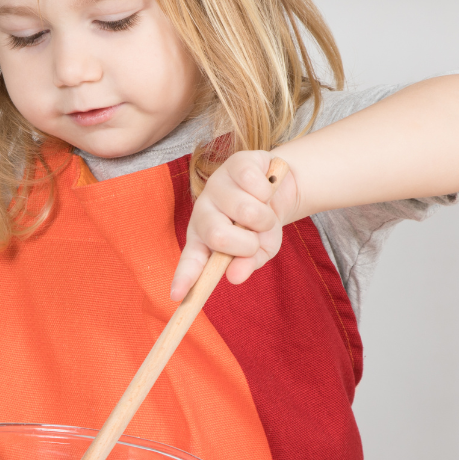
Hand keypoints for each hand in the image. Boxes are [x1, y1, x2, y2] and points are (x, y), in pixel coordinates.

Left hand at [170, 150, 299, 299]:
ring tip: (265, 213)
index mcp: (204, 238)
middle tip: (255, 238)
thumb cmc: (262, 224)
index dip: (184, 277)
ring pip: (246, 211)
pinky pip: (256, 186)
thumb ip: (246, 264)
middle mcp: (204, 211)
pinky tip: (265, 189)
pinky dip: (270, 193)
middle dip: (247, 243)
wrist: (282, 187)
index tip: (176, 296)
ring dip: (266, 219)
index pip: (190, 260)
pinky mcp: (235, 163)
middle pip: (218, 235)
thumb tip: (235, 277)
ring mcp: (217, 185)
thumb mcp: (259, 250)